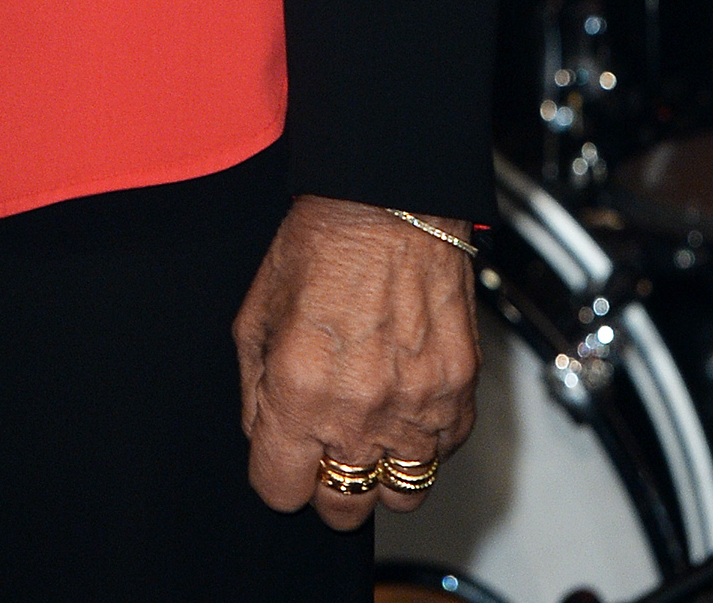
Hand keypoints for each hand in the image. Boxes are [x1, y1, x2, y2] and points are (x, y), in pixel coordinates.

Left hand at [232, 195, 478, 528]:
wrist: (393, 203)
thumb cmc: (323, 243)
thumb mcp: (257, 310)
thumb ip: (253, 387)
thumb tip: (262, 434)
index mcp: (300, 392)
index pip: (280, 491)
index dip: (276, 474)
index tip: (282, 455)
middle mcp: (360, 412)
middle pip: (343, 509)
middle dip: (327, 483)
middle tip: (325, 443)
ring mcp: (416, 410)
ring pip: (401, 493)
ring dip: (381, 467)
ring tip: (370, 422)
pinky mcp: (460, 398)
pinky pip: (442, 452)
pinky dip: (423, 437)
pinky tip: (404, 395)